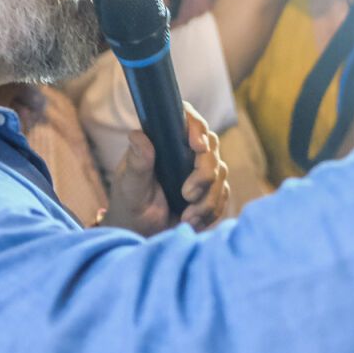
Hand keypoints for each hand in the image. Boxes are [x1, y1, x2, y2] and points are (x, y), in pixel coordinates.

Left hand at [103, 107, 228, 234]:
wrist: (142, 233)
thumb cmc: (130, 204)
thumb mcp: (130, 185)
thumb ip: (137, 163)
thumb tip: (137, 135)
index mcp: (164, 140)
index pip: (187, 120)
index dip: (197, 126)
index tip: (198, 145)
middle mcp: (185, 150)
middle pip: (211, 147)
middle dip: (204, 174)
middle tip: (187, 195)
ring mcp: (200, 169)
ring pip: (220, 173)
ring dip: (207, 199)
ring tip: (187, 217)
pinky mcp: (211, 189)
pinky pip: (223, 194)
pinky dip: (211, 211)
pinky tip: (193, 221)